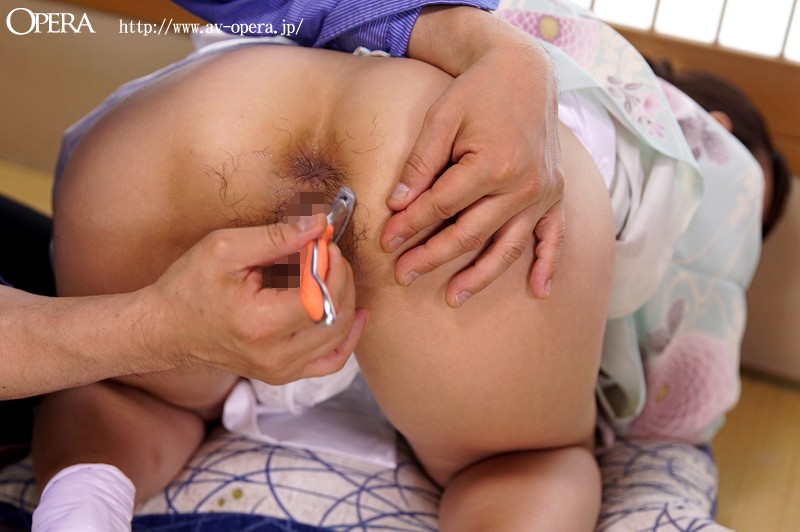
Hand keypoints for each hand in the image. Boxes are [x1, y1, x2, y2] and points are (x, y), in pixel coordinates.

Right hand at [145, 214, 367, 383]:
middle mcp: (274, 356)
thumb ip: (277, 237)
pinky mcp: (285, 374)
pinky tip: (353, 312)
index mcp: (259, 324)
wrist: (166, 330)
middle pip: (336, 315)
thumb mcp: (225, 249)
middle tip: (327, 253)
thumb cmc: (189, 287)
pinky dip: (346, 335)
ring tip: (329, 273)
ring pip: (339, 335)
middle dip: (341, 276)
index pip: (320, 295)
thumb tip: (319, 224)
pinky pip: (332, 360)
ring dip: (344, 298)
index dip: (331, 264)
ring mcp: (282, 370)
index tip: (322, 242)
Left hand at [380, 6, 564, 306]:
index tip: (386, 241)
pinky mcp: (554, 195)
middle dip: (431, 257)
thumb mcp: (441, 117)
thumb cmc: (478, 91)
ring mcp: (542, 194)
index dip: (409, 226)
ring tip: (453, 297)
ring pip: (507, 247)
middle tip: (403, 275)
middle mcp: (522, 185)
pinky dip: (547, 265)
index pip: (440, 207)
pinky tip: (539, 291)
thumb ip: (420, 163)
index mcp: (492, 165)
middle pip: (469, 234)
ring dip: (479, 276)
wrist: (525, 71)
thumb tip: (396, 204)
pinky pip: (553, 237)